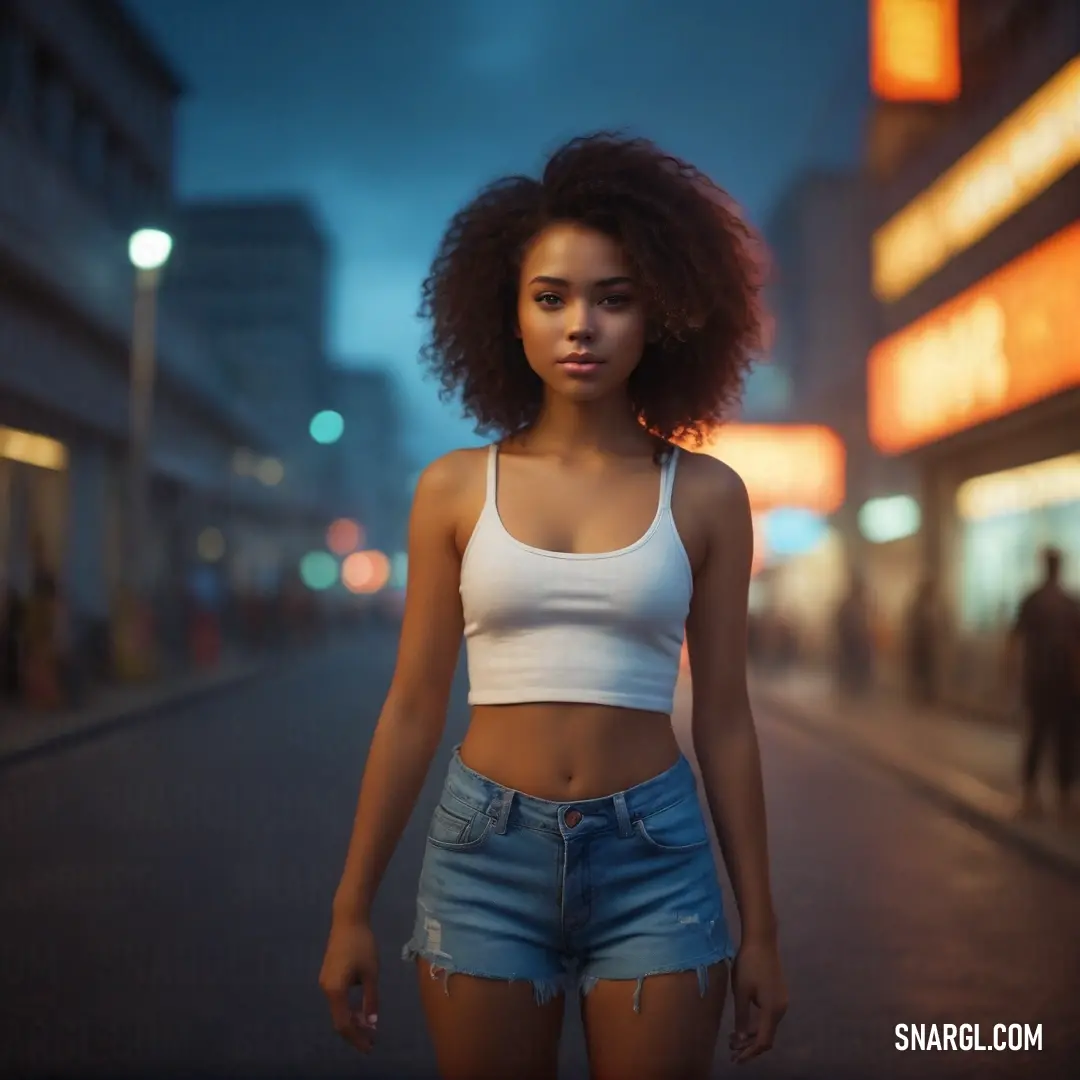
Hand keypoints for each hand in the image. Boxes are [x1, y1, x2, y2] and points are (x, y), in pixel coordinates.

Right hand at [319, 914, 379, 1053]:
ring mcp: (325, 981)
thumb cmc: (362, 944)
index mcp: (335, 990)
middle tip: (372, 1041)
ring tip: (370, 1026)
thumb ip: (371, 998)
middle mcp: (326, 988)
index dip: (356, 1038)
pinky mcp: (329, 974)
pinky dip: (349, 1007)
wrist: (348, 920)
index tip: (369, 1047)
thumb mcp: (371, 973)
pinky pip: (338, 998)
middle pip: (339, 1018)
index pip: (344, 1024)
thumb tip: (372, 1022)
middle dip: (355, 1031)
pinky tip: (362, 1009)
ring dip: (353, 1019)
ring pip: (338, 1008)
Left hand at [729, 938, 787, 1064]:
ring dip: (752, 1035)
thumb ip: (742, 1017)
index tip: (736, 1059)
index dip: (750, 1053)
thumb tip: (741, 1040)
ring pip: (767, 1026)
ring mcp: (782, 1001)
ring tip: (733, 1038)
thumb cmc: (749, 964)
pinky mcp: (778, 994)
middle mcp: (781, 1009)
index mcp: (773, 1010)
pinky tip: (744, 1023)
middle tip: (731, 1050)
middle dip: (749, 1046)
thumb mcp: (741, 992)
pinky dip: (757, 1024)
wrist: (762, 940)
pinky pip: (768, 1017)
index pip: (763, 1041)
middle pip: (767, 1036)